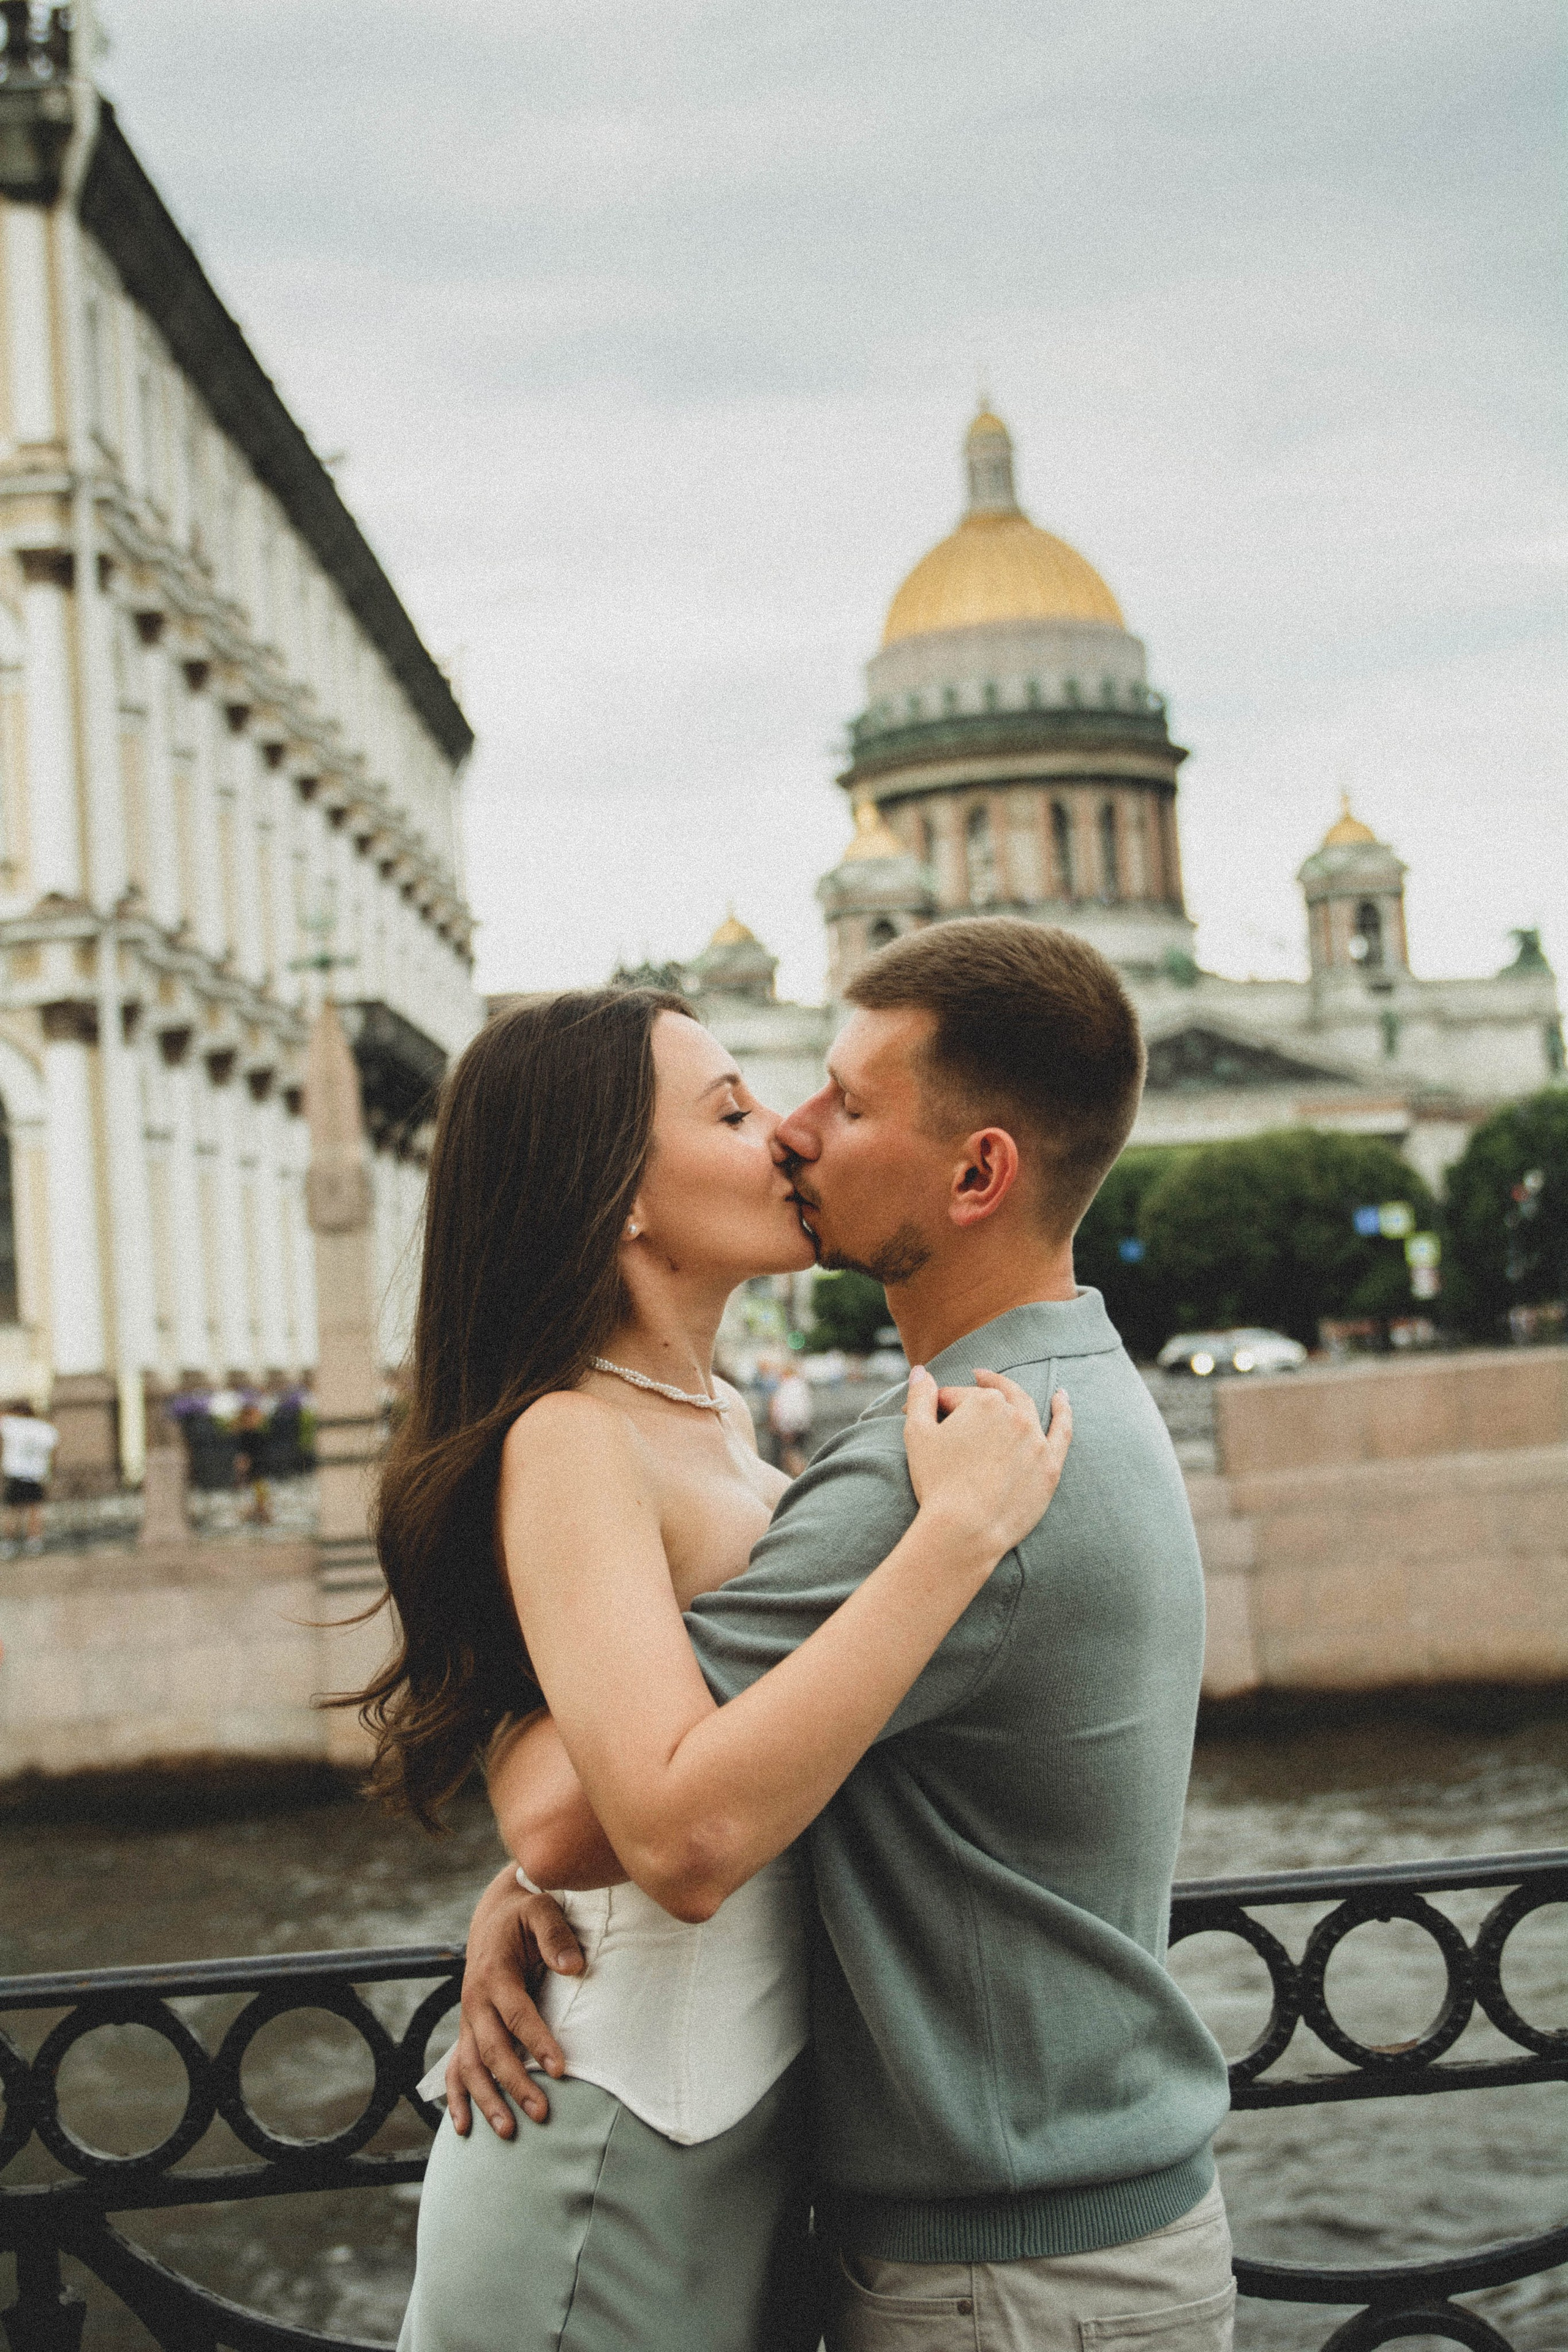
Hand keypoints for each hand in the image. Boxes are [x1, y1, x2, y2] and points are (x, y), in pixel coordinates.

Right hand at [444, 1871, 584, 2135]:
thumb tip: (574, 1967)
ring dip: (486, 2099)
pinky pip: (456, 2067)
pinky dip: (456, 2098)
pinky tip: (463, 2128)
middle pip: (492, 2048)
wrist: (494, 1914)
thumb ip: (556, 1935)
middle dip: (514, 2083)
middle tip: (542, 2114)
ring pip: (470, 2066)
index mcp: (494, 1973)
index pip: (517, 2014)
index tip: (559, 2070)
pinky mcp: (469, 2029)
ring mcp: (468, 2017)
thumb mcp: (542, 1909)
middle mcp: (475, 1999)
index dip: (537, 2042)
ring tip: (508, 2132)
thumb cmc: (525, 1912)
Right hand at [903, 1366, 1071, 1565]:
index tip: (926, 1419)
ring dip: (1015, 1395)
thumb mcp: (917, 1434)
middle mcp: (1015, 1415)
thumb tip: (920, 1371)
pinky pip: (1062, 1431)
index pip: (957, 1397)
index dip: (937, 1406)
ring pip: (1026, 1410)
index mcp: (984, 1403)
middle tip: (968, 1385)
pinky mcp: (1050, 1466)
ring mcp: (1036, 1441)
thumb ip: (920, 1396)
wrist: (965, 1530)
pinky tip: (1061, 1397)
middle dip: (974, 1396)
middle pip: (993, 1401)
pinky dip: (1063, 1411)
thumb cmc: (937, 1483)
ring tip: (1004, 1389)